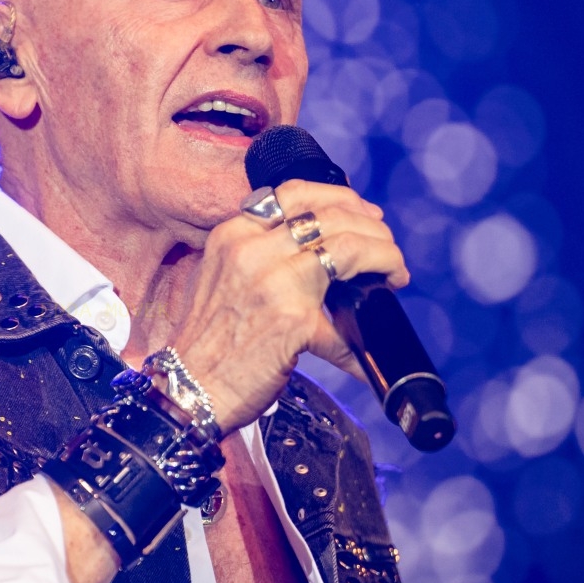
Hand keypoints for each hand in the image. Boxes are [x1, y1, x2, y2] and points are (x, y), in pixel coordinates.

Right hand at [165, 180, 409, 432]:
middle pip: (330, 213)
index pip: (294, 192)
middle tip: (386, 246)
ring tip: (393, 270)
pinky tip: (380, 315)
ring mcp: (273, 281)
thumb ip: (261, 257)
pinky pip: (349, 306)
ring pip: (349, 244)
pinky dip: (373, 314)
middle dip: (372, 226)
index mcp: (232, 235)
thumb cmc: (208, 344)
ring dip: (384, 253)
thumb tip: (318, 251)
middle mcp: (250, 250)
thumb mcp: (221, 279)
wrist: (190, 390)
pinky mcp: (293, 318)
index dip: (340, 197)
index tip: (364, 213)